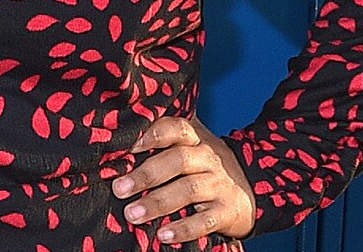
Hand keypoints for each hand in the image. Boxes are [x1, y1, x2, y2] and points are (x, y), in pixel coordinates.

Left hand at [112, 115, 257, 244]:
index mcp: (195, 138)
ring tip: (132, 214)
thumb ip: (160, 143)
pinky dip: (183, 229)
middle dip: (146, 174)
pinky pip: (205, 221)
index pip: (176, 128)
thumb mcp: (189, 148)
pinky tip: (163, 235)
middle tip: (119, 189)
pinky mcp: (228, 211)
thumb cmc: (203, 167)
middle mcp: (209, 157)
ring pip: (189, 190)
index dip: (153, 134)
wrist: (248, 191)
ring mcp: (220, 184)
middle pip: (178, 160)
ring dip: (157, 202)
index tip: (129, 146)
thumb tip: (114, 152)